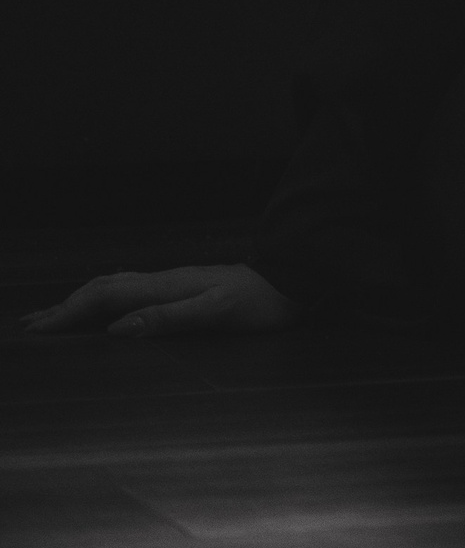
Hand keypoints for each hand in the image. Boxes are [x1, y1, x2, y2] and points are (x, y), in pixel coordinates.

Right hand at [22, 263, 298, 337]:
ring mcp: (172, 284)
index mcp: (166, 286)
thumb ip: (169, 319)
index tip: (36, 329)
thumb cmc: (257, 305)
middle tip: (30, 325)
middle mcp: (164, 281)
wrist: (290, 284)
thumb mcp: (216, 314)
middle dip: (64, 306)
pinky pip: (129, 292)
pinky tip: (102, 308)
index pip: (105, 297)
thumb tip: (118, 328)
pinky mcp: (181, 290)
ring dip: (80, 301)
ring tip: (55, 315)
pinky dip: (103, 300)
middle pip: (102, 288)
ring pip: (114, 287)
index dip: (69, 313)